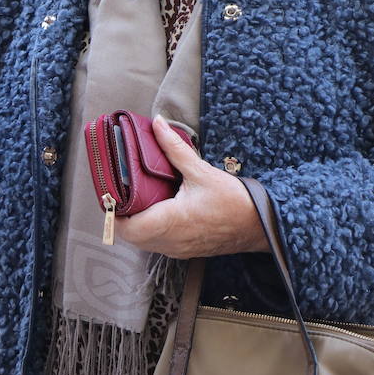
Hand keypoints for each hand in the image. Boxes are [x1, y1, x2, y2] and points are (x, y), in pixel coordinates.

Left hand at [116, 115, 268, 258]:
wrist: (262, 225)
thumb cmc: (234, 201)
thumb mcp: (201, 171)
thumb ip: (174, 148)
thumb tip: (158, 123)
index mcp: (172, 222)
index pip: (129, 229)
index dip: (114, 214)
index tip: (111, 195)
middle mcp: (172, 241)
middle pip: (132, 237)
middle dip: (122, 218)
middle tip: (120, 194)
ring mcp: (180, 249)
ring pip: (145, 243)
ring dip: (136, 226)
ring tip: (134, 200)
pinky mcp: (187, 251)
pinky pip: (159, 245)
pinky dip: (151, 231)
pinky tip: (155, 211)